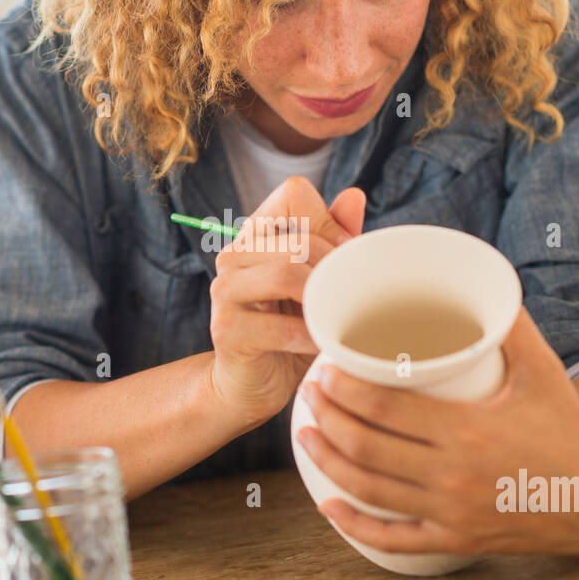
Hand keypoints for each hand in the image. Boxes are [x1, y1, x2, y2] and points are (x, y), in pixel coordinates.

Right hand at [209, 176, 365, 428]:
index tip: (344, 258)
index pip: (295, 194)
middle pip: (298, 238)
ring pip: (286, 273)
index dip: (329, 222)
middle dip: (334, 269)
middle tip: (351, 298)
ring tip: (338, 318)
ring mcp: (225, 291)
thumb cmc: (290, 330)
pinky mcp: (226, 330)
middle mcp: (233, 254)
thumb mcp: (318, 283)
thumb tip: (354, 195)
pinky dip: (311, 337)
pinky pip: (281, 326)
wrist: (252, 386)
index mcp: (256, 234)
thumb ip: (334, 239)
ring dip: (323, 300)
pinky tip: (323, 345)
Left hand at [296, 306, 578, 556]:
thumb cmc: (568, 427)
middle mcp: (452, 475)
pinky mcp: (454, 540)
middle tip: (309, 395)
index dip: (344, 390)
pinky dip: (354, 525)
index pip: (385, 407)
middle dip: (327, 418)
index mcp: (468, 429)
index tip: (325, 371)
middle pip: (365, 447)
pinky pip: (393, 538)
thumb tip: (481, 281)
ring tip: (305, 436)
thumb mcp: (543, 370)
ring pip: (368, 490)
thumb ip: (509, 325)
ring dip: (327, 462)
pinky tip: (327, 506)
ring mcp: (450, 512)